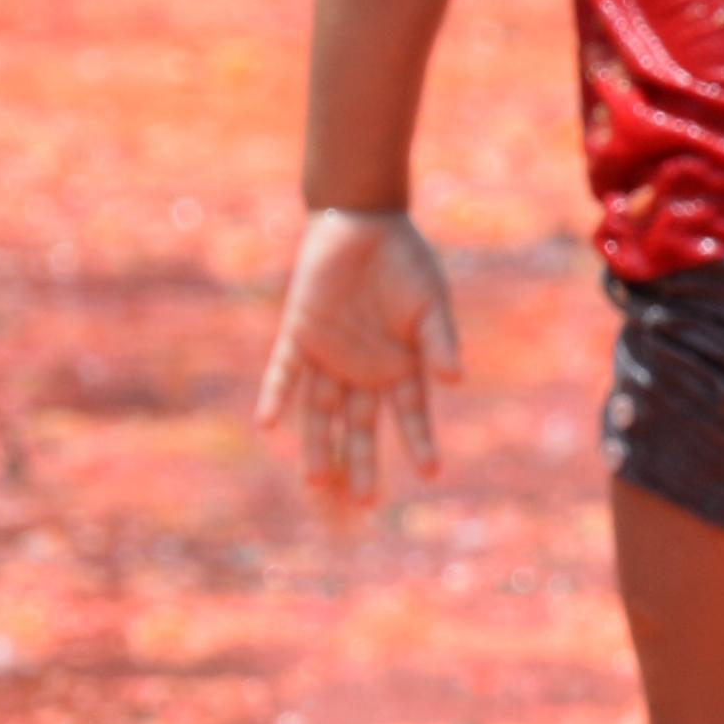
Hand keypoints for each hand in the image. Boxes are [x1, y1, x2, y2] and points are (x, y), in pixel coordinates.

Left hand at [254, 209, 463, 499]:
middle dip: (362, 462)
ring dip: (317, 444)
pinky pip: (285, 372)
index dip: (420, 443)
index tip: (432, 473)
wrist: (362, 221)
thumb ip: (439, 342)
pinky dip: (276, 396)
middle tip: (366, 502)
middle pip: (360, 426)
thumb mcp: (431, 304)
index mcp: (400, 367)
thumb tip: (455, 381)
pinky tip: (269, 424)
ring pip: (320, 410)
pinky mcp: (299, 333)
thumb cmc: (406, 262)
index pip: (410, 415)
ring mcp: (329, 355)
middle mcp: (363, 369)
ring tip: (315, 480)